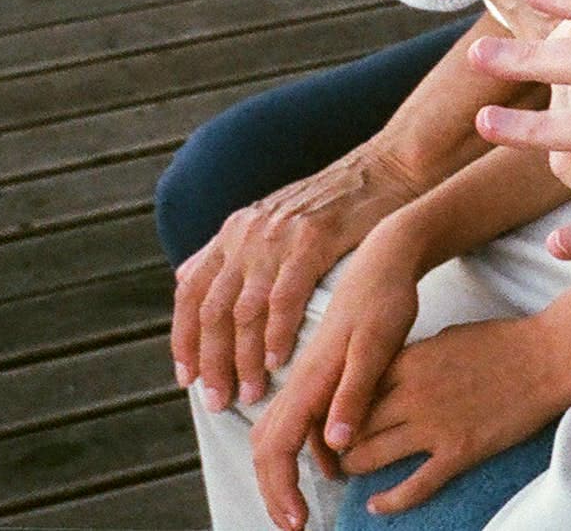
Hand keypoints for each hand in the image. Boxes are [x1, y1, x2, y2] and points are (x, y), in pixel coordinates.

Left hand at [172, 147, 427, 410]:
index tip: (188, 378)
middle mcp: (248, 234)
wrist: (386, 169)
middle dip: (212, 362)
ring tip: (251, 392)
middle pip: (213, 310)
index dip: (184, 339)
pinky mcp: (313, 241)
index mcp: (234, 232)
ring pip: (245, 311)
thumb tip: (184, 277)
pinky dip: (278, 334)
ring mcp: (279, 237)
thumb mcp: (270, 218)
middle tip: (219, 400)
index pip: (191, 293)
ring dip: (244, 359)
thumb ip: (229, 251)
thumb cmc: (333, 203)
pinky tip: (279, 362)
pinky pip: (285, 298)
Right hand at [248, 236, 423, 530]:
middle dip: (275, 490)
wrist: (387, 257)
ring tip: (308, 504)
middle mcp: (299, 379)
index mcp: (309, 379)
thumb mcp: (379, 347)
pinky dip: (304, 448)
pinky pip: (299, 419)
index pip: (278, 447)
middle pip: (267, 446)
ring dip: (286, 471)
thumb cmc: (387, 299)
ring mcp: (307, 375)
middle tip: (296, 524)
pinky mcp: (320, 370)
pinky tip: (333, 460)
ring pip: (278, 432)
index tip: (297, 523)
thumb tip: (336, 445)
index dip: (281, 490)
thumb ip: (356, 393)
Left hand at [338, 315, 570, 514]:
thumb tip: (395, 376)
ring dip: (356, 467)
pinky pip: (413, 486)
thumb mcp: (447, 337)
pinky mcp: (458, 452)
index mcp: (409, 362)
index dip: (340, 408)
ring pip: (372, 456)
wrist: (547, 358)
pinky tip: (376, 506)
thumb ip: (415, 359)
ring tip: (352, 473)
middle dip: (340, 441)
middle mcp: (413, 394)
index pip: (354, 390)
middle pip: (355, 425)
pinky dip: (389, 501)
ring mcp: (435, 425)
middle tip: (337, 450)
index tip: (336, 418)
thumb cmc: (502, 342)